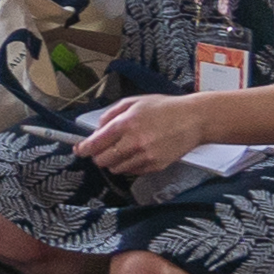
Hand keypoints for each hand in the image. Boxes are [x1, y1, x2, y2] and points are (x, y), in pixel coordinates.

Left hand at [76, 93, 213, 177]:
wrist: (194, 119)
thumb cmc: (165, 108)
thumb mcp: (134, 102)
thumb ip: (111, 115)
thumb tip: (97, 129)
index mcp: (126, 123)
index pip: (96, 143)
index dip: (84, 148)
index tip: (79, 150)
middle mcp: (134, 142)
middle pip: (102, 160)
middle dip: (99, 155)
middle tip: (103, 148)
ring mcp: (146, 156)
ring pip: (116, 168)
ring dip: (114, 161)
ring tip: (124, 149)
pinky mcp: (155, 166)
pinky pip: (132, 172)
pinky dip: (129, 165)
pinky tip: (137, 153)